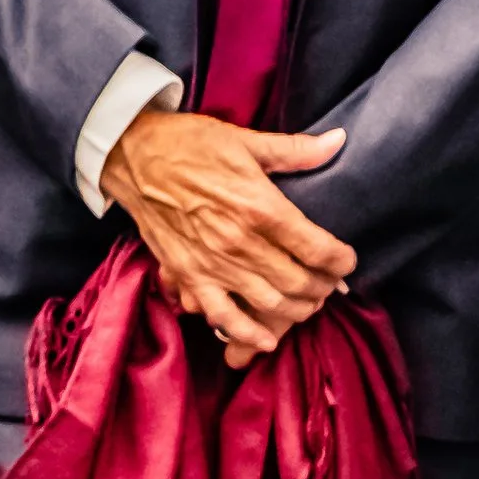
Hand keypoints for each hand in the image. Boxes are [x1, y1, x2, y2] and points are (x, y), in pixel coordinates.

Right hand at [100, 108, 355, 368]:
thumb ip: (295, 150)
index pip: (317, 248)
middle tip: (330, 283)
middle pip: (300, 282)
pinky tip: (267, 338)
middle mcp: (240, 242)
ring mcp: (214, 263)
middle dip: (324, 287)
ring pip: (271, 303)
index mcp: (259, 206)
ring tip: (307, 302)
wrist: (132, 155)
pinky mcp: (189, 275)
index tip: (346, 261)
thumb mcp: (246, 140)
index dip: (341, 260)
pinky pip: (223, 315)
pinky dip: (248, 332)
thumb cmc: (189, 144)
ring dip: (297, 309)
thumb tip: (339, 140)